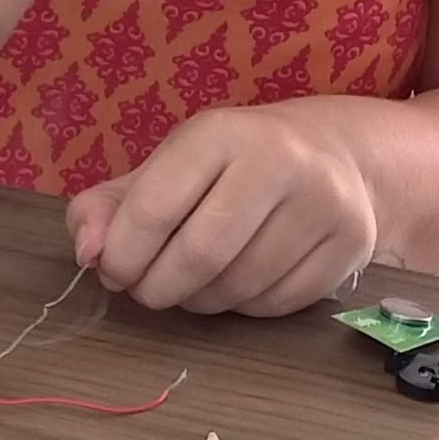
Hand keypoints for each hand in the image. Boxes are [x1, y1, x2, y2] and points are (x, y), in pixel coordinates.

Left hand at [66, 106, 378, 315]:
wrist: (336, 156)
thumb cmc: (233, 165)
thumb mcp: (168, 167)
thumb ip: (110, 207)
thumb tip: (87, 253)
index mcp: (221, 133)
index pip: (155, 208)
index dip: (122, 255)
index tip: (115, 271)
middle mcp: (279, 161)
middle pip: (200, 256)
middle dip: (158, 288)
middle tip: (149, 290)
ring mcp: (323, 204)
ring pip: (238, 286)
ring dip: (200, 300)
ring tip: (194, 283)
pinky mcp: (351, 243)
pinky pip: (276, 303)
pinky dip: (243, 306)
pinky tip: (239, 283)